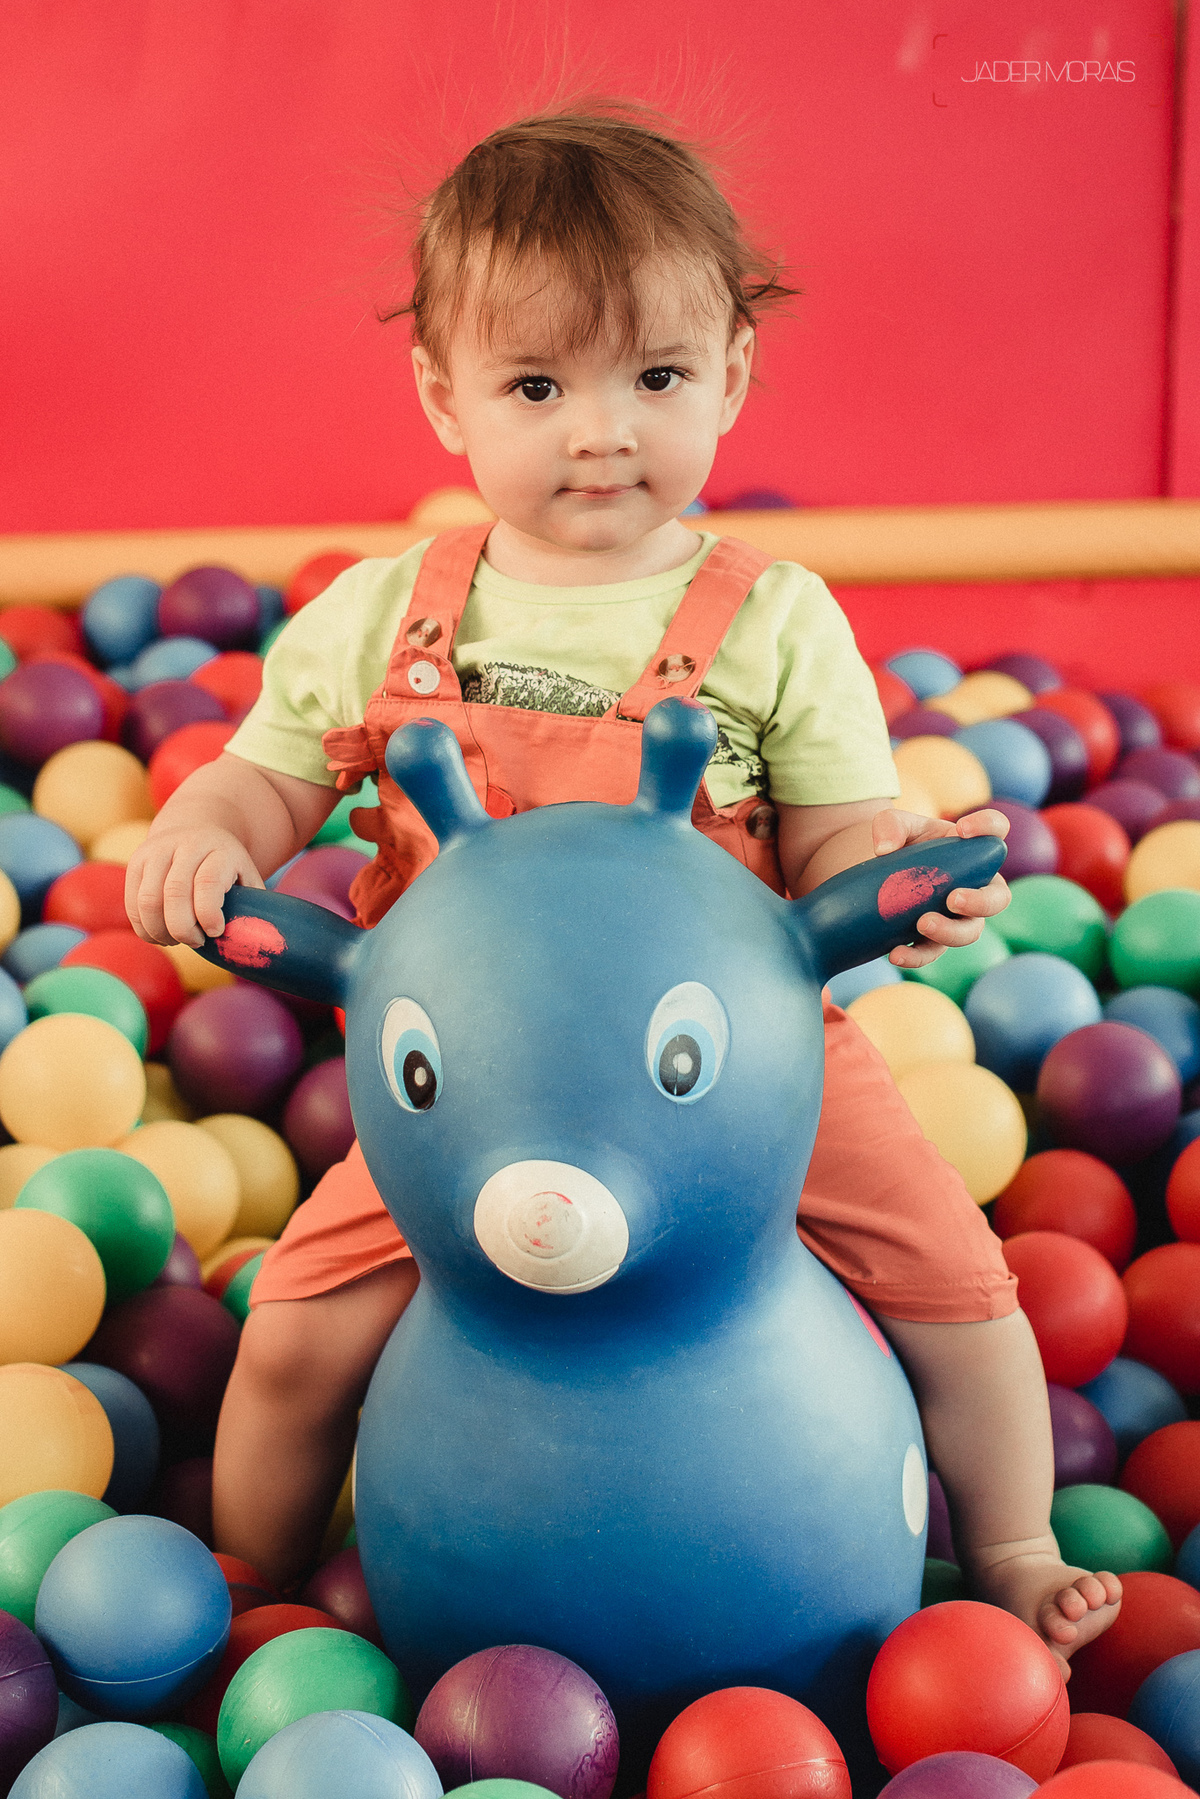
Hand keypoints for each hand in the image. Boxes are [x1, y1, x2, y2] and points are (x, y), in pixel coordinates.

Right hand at [125, 826, 264, 948]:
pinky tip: (160, 935)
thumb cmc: (227, 867)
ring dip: (160, 931)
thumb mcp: (247, 876)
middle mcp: (186, 845)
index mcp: (219, 850)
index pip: (207, 882)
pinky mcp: (137, 862)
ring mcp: (157, 851)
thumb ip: (253, 905)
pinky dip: (143, 927)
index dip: (208, 914)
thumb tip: (257, 940)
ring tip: (176, 940)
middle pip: (174, 894)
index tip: (215, 932)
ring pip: (148, 901)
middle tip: (196, 942)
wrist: (198, 830)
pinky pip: (133, 903)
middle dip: (183, 929)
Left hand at [870, 806, 1010, 968]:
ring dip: (950, 932)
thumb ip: (890, 825)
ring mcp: (957, 916)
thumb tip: (885, 849)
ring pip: (970, 932)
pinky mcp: (933, 938)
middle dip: (981, 902)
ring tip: (923, 924)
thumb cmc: (898, 842)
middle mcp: (975, 884)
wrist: (877, 874)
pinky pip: (931, 953)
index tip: (962, 829)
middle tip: (953, 899)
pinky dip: (916, 956)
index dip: (988, 826)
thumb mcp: (893, 826)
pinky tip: (895, 953)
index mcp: (971, 848)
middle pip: (998, 898)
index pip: (996, 829)